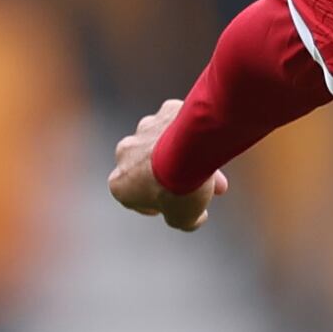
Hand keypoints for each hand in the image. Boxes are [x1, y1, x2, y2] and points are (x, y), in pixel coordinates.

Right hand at [109, 96, 217, 231]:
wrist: (192, 150)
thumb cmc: (181, 188)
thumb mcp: (183, 218)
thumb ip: (183, 220)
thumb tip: (196, 218)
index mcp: (119, 182)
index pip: (132, 197)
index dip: (154, 204)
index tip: (172, 206)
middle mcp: (125, 153)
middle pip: (149, 168)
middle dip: (172, 178)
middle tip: (200, 189)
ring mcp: (144, 128)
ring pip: (163, 144)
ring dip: (182, 155)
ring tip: (213, 169)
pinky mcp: (165, 111)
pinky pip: (179, 124)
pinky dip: (191, 133)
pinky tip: (210, 144)